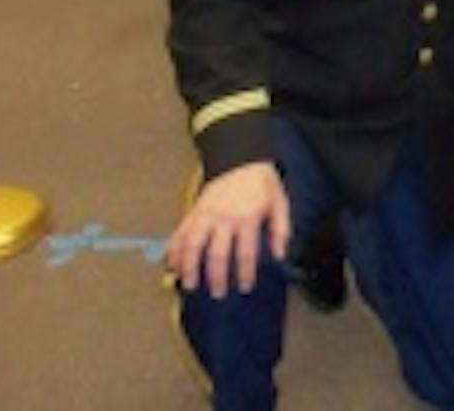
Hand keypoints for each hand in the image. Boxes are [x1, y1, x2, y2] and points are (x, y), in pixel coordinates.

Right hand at [166, 162, 288, 298]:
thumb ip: (281, 230)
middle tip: (217, 294)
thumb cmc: (263, 185)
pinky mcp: (194, 210)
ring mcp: (206, 213)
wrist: (242, 159)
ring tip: (188, 284)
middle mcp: (224, 217)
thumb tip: (280, 255)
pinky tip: (172, 265)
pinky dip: (174, 249)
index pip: (246, 252)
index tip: (245, 287)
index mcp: (247, 217)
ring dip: (189, 266)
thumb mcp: (280, 204)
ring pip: (193, 244)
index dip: (245, 273)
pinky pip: (181, 232)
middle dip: (217, 276)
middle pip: (217, 253)